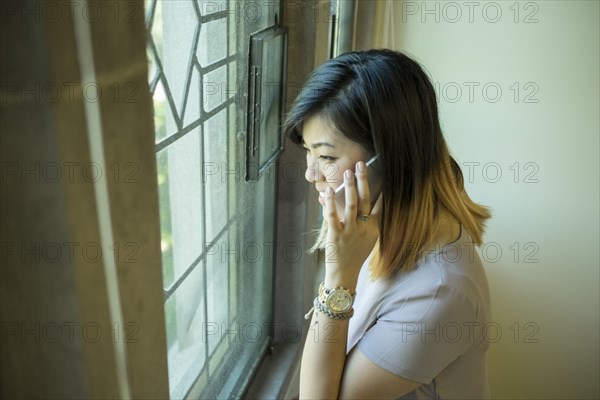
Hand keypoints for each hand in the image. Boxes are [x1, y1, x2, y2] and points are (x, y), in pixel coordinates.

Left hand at [323, 161, 381, 289]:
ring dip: (349, 187)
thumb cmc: (353, 255)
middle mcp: (363, 228)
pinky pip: (333, 216)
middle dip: (363, 181)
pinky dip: (330, 203)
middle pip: (365, 200)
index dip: (382, 190)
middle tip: (360, 165)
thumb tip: (347, 200)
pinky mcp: (336, 235)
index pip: (380, 206)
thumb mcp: (364, 239)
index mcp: (373, 229)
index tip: (384, 176)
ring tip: (348, 172)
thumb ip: (360, 220)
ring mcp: (350, 231)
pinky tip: (328, 191)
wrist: (344, 275)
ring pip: (351, 205)